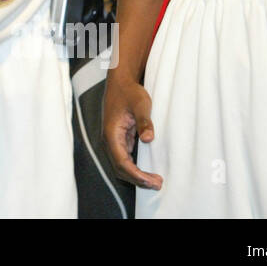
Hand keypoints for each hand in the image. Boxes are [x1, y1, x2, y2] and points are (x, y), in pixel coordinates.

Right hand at [103, 70, 161, 189]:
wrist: (120, 82)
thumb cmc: (129, 92)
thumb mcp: (140, 104)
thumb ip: (144, 121)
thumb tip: (148, 139)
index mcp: (111, 134)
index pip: (121, 162)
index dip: (136, 175)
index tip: (152, 181)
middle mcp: (109, 140)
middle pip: (119, 168)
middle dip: (137, 179)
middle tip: (157, 183)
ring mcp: (113, 140)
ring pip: (120, 165)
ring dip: (135, 175)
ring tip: (154, 180)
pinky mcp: (118, 139)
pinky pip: (124, 159)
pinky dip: (134, 168)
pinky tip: (147, 169)